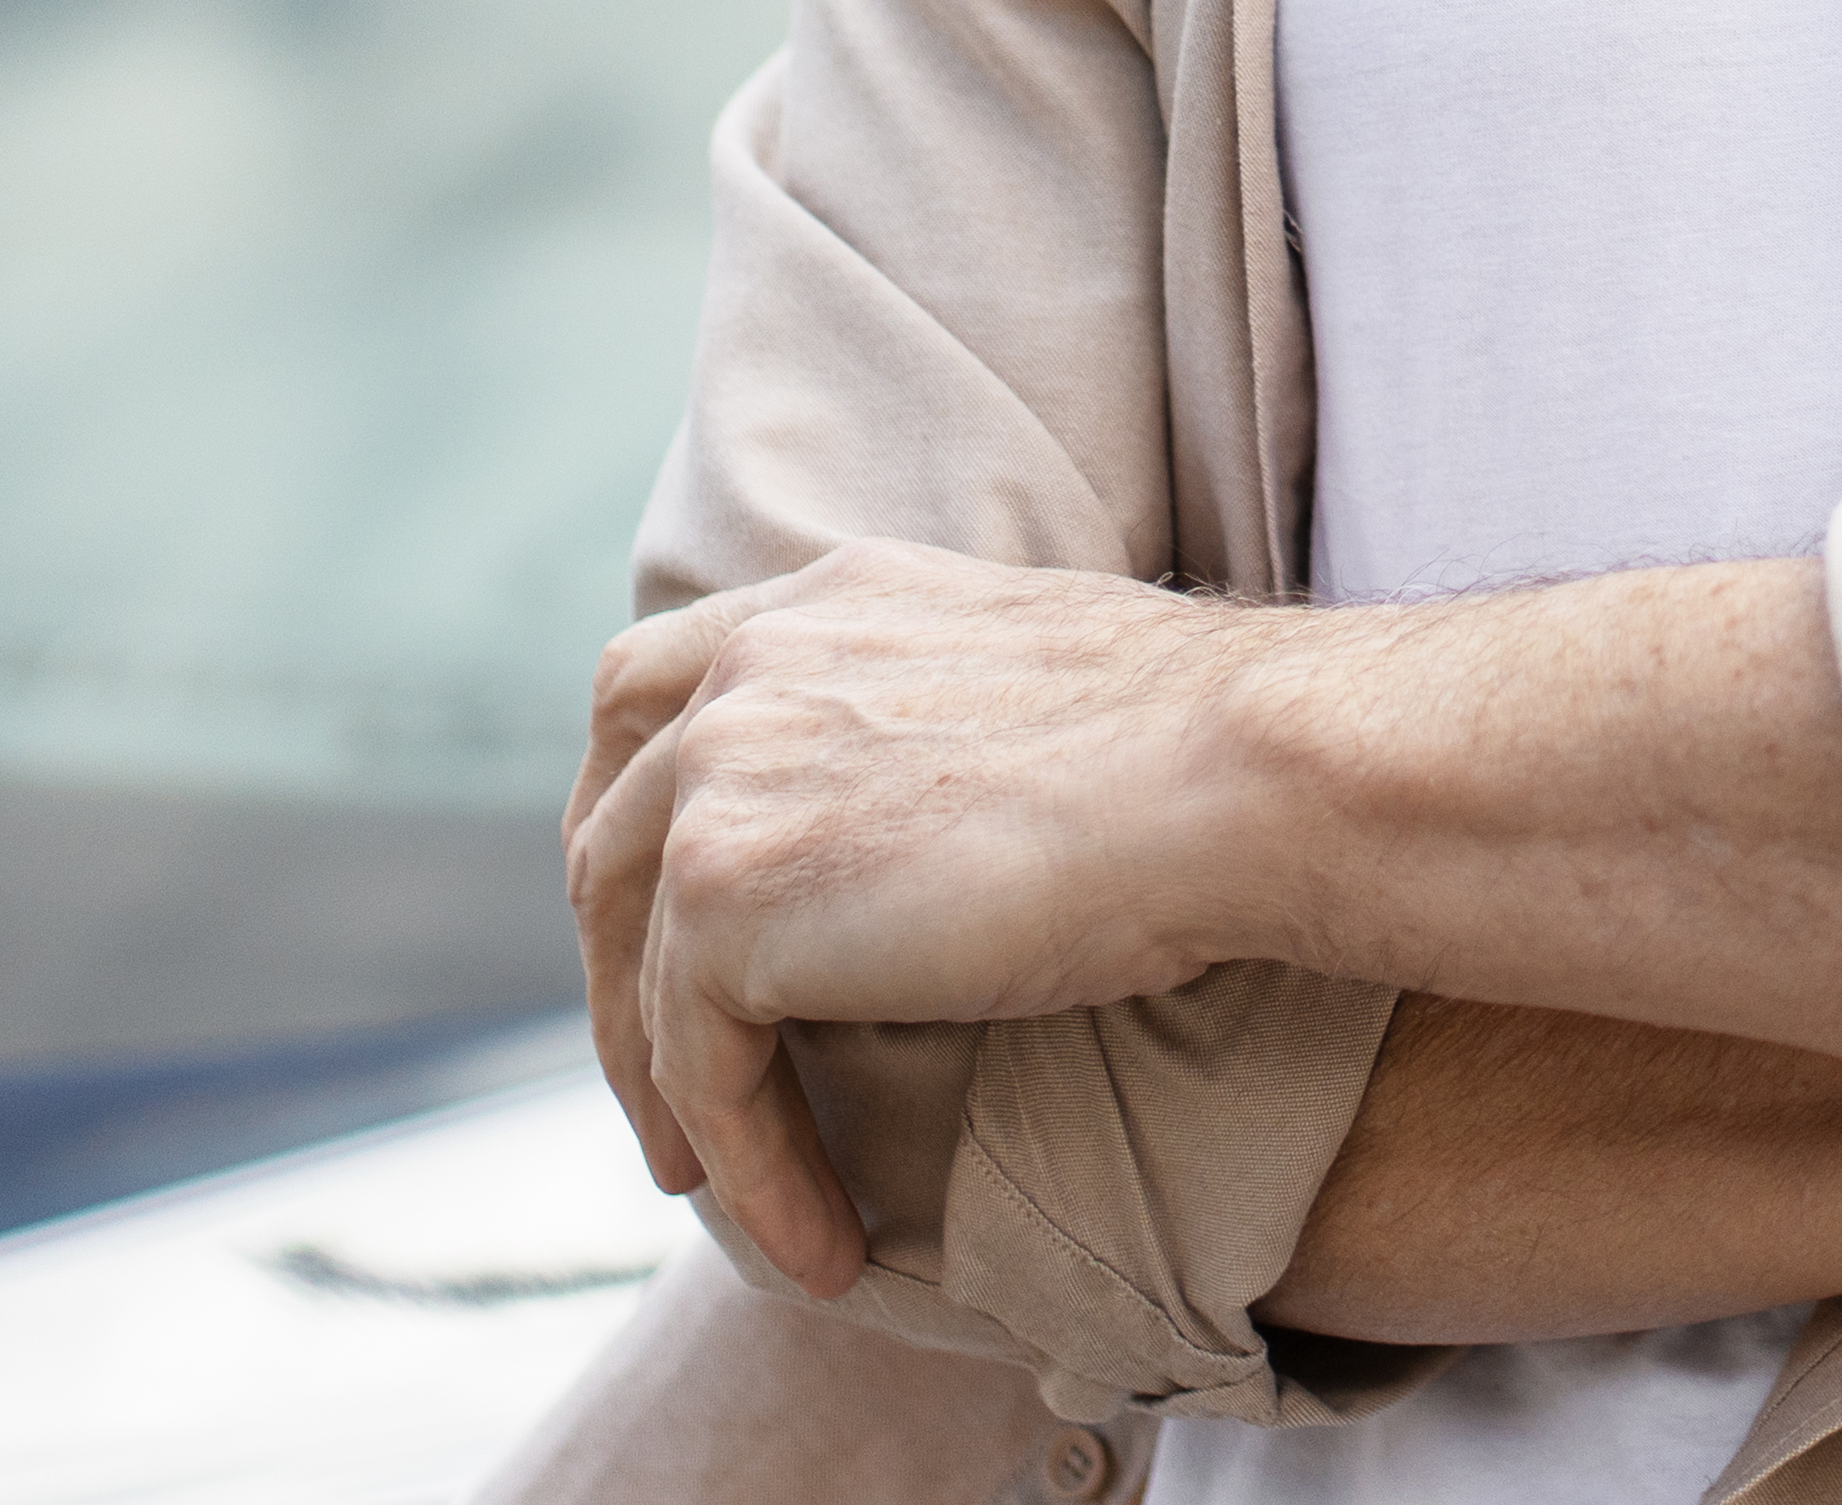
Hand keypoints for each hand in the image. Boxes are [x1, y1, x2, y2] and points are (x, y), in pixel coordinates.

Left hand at [571, 540, 1251, 1299]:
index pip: (651, 691)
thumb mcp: (1018, 689)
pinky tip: (821, 1243)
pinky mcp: (726, 900)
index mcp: (825, 599)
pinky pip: (703, 1073)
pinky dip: (754, 1171)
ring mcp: (726, 773)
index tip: (655, 924)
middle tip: (673, 1086)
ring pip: (644, 973)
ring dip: (682, 1101)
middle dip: (623, 973)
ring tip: (750, 1193)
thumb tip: (911, 825)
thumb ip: (923, 721)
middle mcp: (755, 663)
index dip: (626, 812)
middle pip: (609, 835)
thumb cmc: (1189, 749)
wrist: (1232, 774)